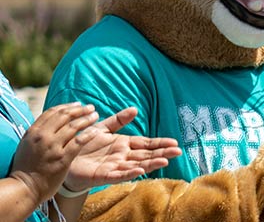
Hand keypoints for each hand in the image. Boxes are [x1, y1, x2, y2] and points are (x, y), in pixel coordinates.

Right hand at [10, 102, 98, 203]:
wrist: (24, 188)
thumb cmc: (26, 167)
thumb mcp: (27, 144)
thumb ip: (39, 132)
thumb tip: (52, 120)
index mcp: (33, 131)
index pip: (53, 112)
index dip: (67, 106)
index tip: (77, 104)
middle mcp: (43, 137)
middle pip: (65, 116)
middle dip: (80, 110)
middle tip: (90, 107)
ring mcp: (53, 147)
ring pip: (74, 126)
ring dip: (87, 119)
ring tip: (95, 116)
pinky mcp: (63, 158)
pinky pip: (79, 141)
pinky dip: (89, 134)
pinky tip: (96, 131)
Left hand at [64, 107, 180, 191]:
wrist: (63, 157)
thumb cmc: (84, 144)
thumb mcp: (102, 128)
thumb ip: (118, 120)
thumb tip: (135, 109)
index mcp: (124, 144)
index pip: (146, 144)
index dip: (160, 143)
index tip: (174, 142)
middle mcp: (122, 156)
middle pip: (146, 155)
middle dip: (162, 153)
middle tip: (178, 152)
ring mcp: (114, 166)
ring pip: (136, 165)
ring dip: (150, 164)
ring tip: (165, 161)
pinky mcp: (102, 175)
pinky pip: (118, 175)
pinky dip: (129, 173)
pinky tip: (140, 170)